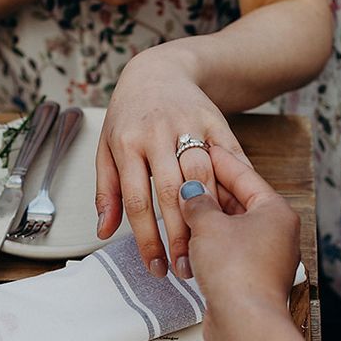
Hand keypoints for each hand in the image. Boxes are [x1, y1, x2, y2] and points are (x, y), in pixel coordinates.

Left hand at [95, 43, 249, 277]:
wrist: (159, 72)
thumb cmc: (129, 117)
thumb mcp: (107, 148)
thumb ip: (106, 190)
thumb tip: (104, 233)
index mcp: (126, 143)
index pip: (137, 200)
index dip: (147, 239)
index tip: (155, 268)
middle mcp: (157, 133)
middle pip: (171, 193)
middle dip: (180, 235)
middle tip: (186, 268)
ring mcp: (188, 125)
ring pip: (202, 176)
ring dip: (208, 216)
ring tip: (211, 248)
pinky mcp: (215, 121)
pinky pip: (229, 159)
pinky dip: (235, 188)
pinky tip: (236, 216)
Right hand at [178, 146, 299, 320]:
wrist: (245, 322)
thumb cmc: (237, 271)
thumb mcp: (209, 225)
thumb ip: (197, 202)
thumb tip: (190, 192)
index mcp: (275, 210)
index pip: (244, 174)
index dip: (219, 160)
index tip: (201, 148)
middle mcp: (275, 231)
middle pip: (238, 201)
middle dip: (209, 191)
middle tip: (184, 175)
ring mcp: (264, 255)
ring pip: (230, 226)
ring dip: (205, 219)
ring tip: (180, 206)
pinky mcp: (249, 276)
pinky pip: (226, 249)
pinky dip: (208, 242)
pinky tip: (187, 238)